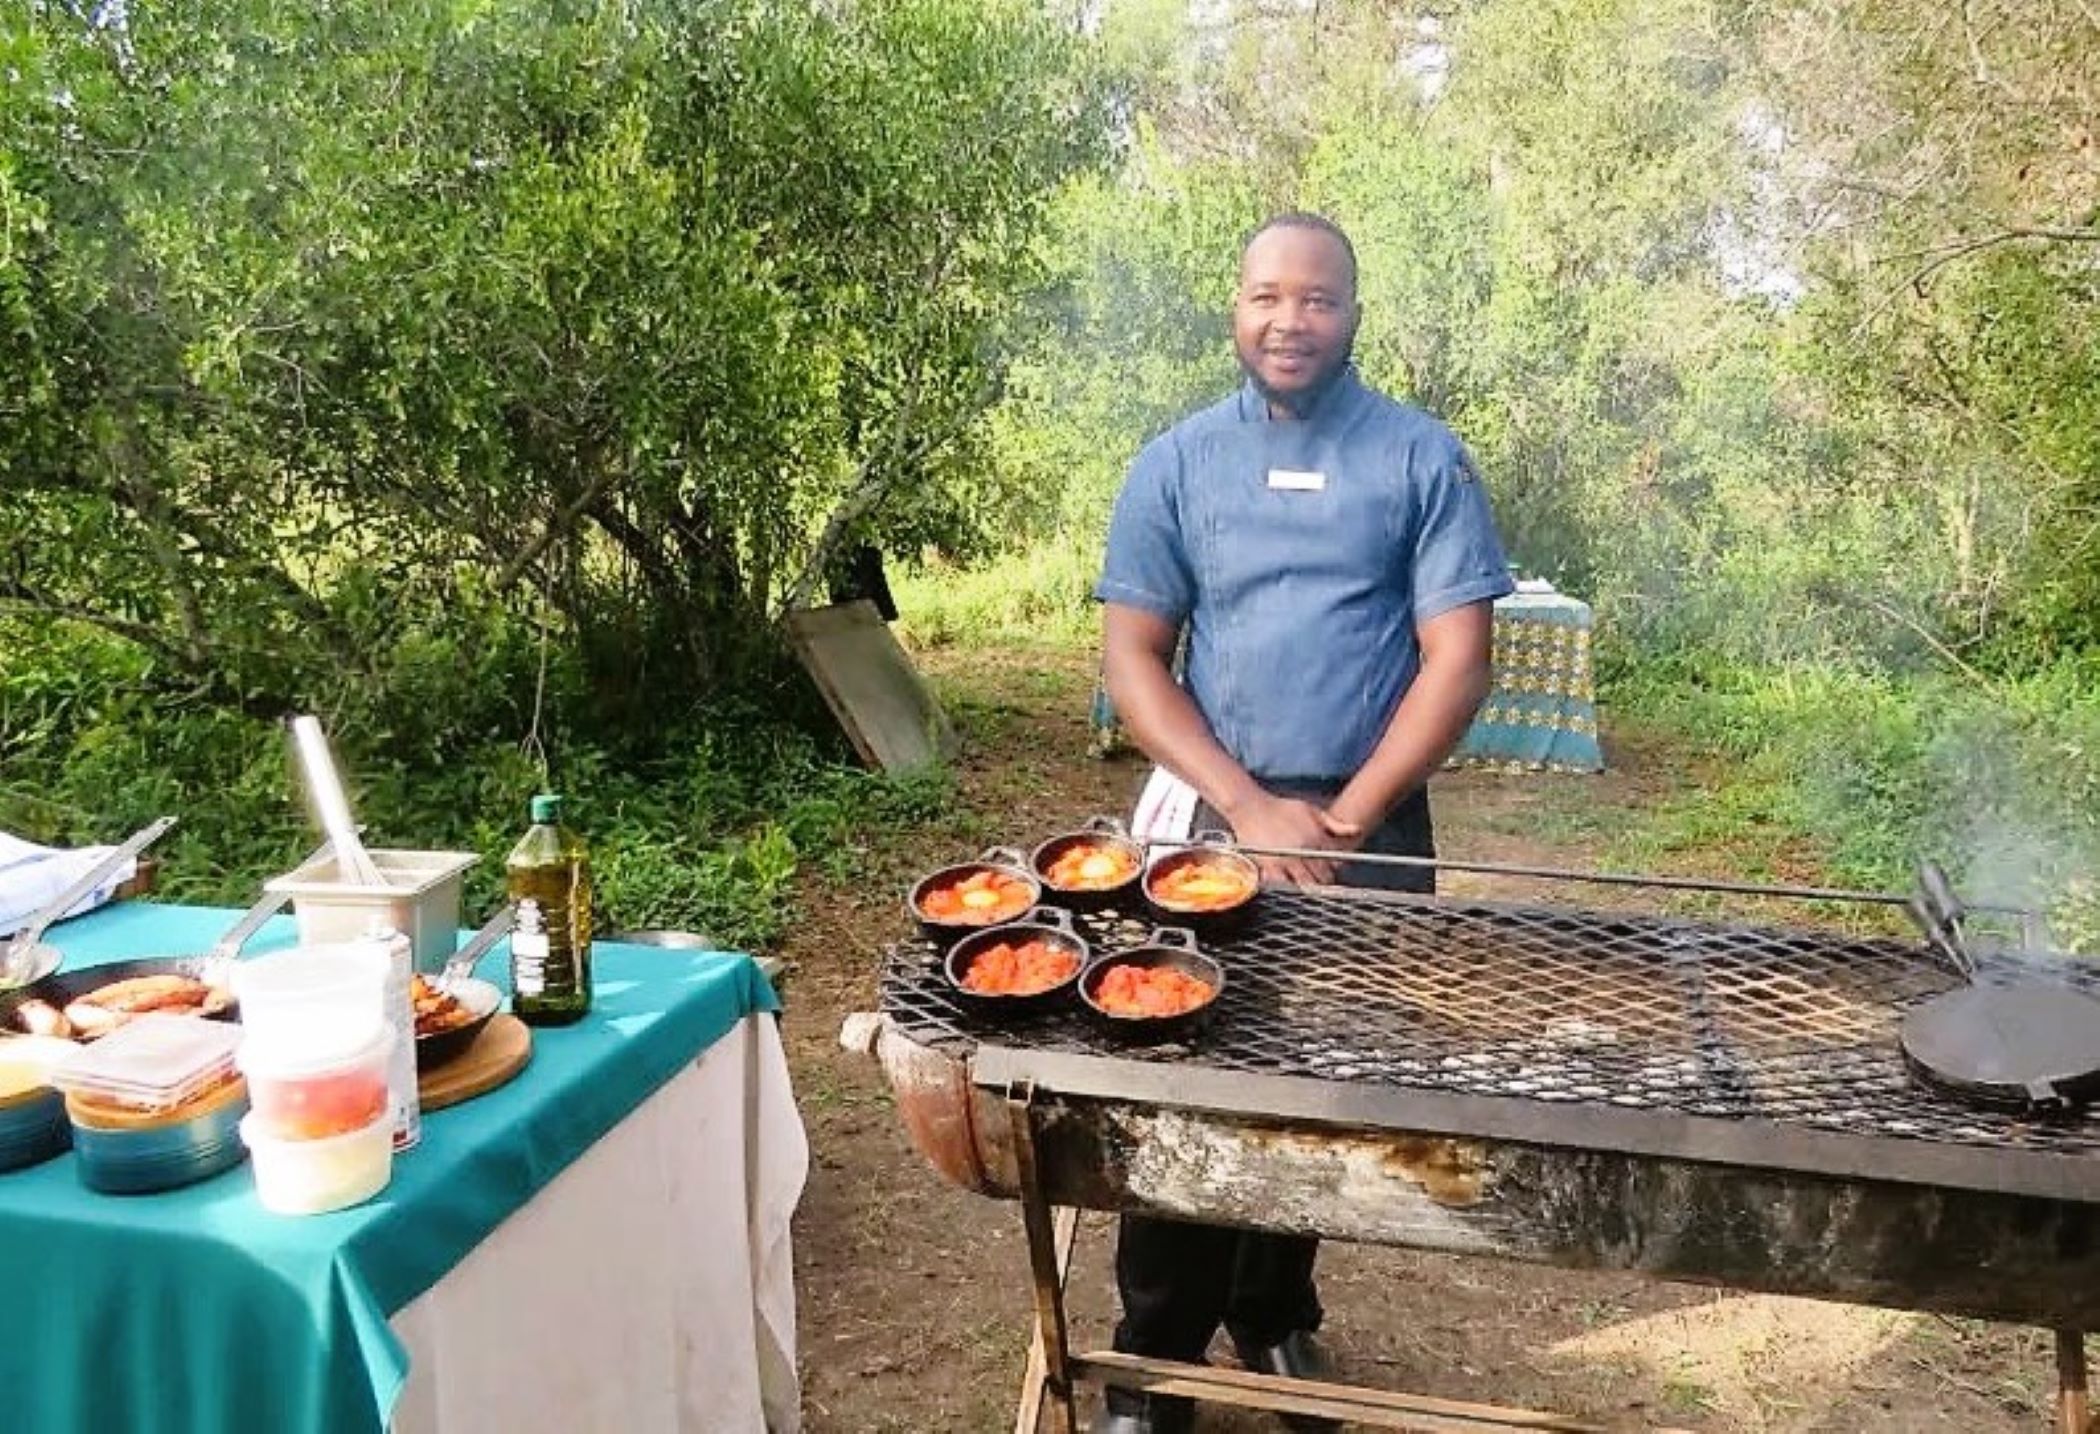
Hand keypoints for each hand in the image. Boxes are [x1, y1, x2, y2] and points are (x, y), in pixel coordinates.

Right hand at [1225, 793, 1362, 886]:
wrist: (1250, 807)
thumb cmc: (1280, 807)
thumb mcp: (1311, 810)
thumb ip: (1335, 824)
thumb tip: (1357, 830)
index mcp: (1316, 838)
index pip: (1335, 864)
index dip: (1334, 869)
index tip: (1330, 869)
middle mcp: (1304, 851)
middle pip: (1322, 878)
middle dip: (1322, 881)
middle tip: (1317, 879)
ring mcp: (1286, 860)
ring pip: (1305, 885)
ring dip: (1306, 886)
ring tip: (1303, 882)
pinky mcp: (1269, 866)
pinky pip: (1283, 885)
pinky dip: (1287, 886)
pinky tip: (1286, 881)